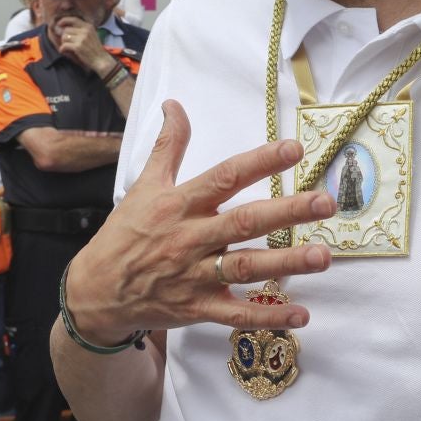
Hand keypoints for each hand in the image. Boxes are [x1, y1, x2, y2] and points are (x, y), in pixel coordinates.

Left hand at [50, 16, 112, 75]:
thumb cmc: (95, 49)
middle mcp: (85, 31)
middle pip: (66, 29)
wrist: (101, 60)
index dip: (64, 20)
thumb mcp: (91, 35)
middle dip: (63, 36)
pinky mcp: (78, 47)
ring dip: (63, 43)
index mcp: (88, 26)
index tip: (59, 24)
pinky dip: (62, 49)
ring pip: (64, 37)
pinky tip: (64, 51)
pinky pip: (64, 45)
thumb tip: (64, 28)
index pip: (73, 19)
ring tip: (67, 48)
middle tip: (65, 43)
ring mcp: (82, 39)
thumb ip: (81, 30)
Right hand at [62, 100, 333, 343]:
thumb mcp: (144, 186)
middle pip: (244, 222)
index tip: (294, 149)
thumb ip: (168, 146)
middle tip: (325, 203)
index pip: (224, 176)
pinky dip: (268, 316)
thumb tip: (174, 104)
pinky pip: (236, 314)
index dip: (259, 161)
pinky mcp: (197, 307)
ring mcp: (194, 275)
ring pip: (246, 267)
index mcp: (179, 204)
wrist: (96, 291)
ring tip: (323, 256)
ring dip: (286, 262)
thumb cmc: (125, 234)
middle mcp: (190, 237)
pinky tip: (301, 314)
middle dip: (287, 211)